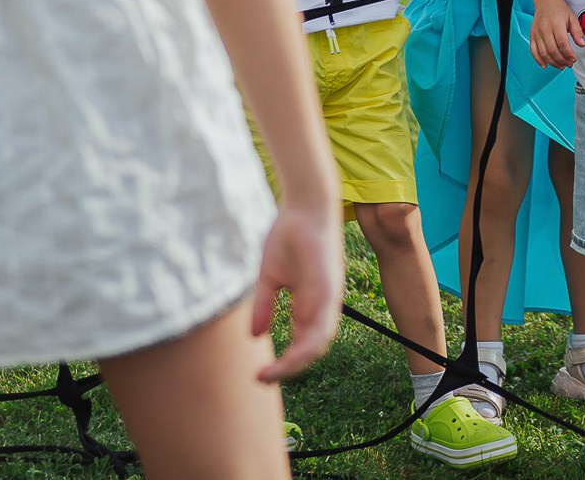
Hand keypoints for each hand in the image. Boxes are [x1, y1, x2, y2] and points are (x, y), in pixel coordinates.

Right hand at [253, 200, 345, 379]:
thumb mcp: (270, 277)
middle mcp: (323, 305)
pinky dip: (309, 344)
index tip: (260, 374)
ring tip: (273, 374)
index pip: (302, 342)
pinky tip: (292, 355)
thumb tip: (255, 336)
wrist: (304, 206)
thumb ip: (264, 306)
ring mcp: (329, 298)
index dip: (285, 361)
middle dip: (289, 368)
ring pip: (319, 342)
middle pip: (312, 348)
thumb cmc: (288, 236)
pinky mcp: (330, 289)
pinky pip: (323, 324)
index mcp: (310, 304)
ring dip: (297, 363)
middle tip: (263, 379)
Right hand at [530, 0, 584, 68]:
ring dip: (553, 62)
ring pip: (543, 52)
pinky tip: (545, 65)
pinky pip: (533, 50)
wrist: (546, 1)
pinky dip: (538, 60)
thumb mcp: (572, 18)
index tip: (574, 59)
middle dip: (562, 60)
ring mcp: (537, 33)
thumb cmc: (560, 10)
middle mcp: (544, 29)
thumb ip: (577, 32)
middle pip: (552, 50)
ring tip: (561, 66)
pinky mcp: (532, 35)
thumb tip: (582, 44)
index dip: (568, 53)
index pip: (562, 43)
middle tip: (569, 64)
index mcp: (556, 24)